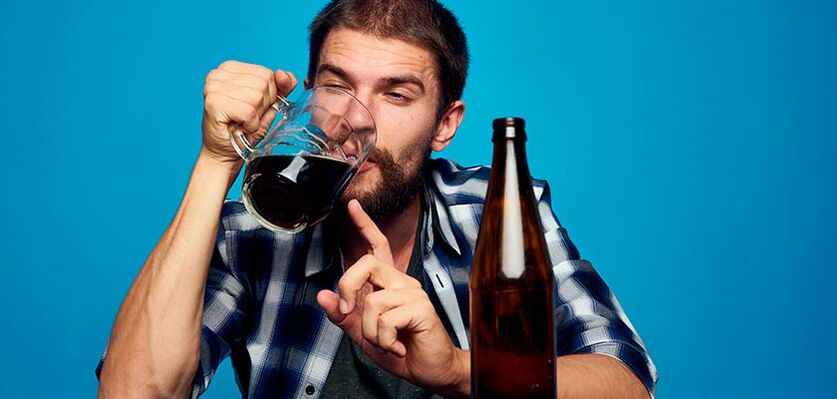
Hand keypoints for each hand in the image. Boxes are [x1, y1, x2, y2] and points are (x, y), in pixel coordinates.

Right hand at [201, 60, 296, 164]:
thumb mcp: (267, 104)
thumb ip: (280, 87)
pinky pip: (248, 111)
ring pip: (256, 97)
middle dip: (262, 106)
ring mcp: (213, 87)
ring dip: (255, 117)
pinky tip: (239, 127)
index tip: (252, 107)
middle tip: (246, 117)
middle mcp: (218, 74)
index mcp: (230, 68)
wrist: (224, 152)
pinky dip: (250, 124)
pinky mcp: (213, 103)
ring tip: (242, 122)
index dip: (268, 96)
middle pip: (263, 84)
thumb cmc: (243, 128)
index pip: (267, 74)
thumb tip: (285, 75)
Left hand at [317, 200, 469, 396]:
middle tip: (348, 314)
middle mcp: (401, 282)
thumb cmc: (400, 350)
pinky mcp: (421, 307)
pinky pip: (386, 320)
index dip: (365, 225)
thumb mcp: (364, 335)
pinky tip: (398, 348)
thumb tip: (323, 295)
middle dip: (348, 288)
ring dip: (370, 331)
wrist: (430, 371)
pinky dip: (384, 341)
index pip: (377, 246)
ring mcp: (413, 292)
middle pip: (365, 265)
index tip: (352, 205)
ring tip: (387, 343)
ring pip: (372, 301)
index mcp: (388, 283)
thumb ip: (344, 316)